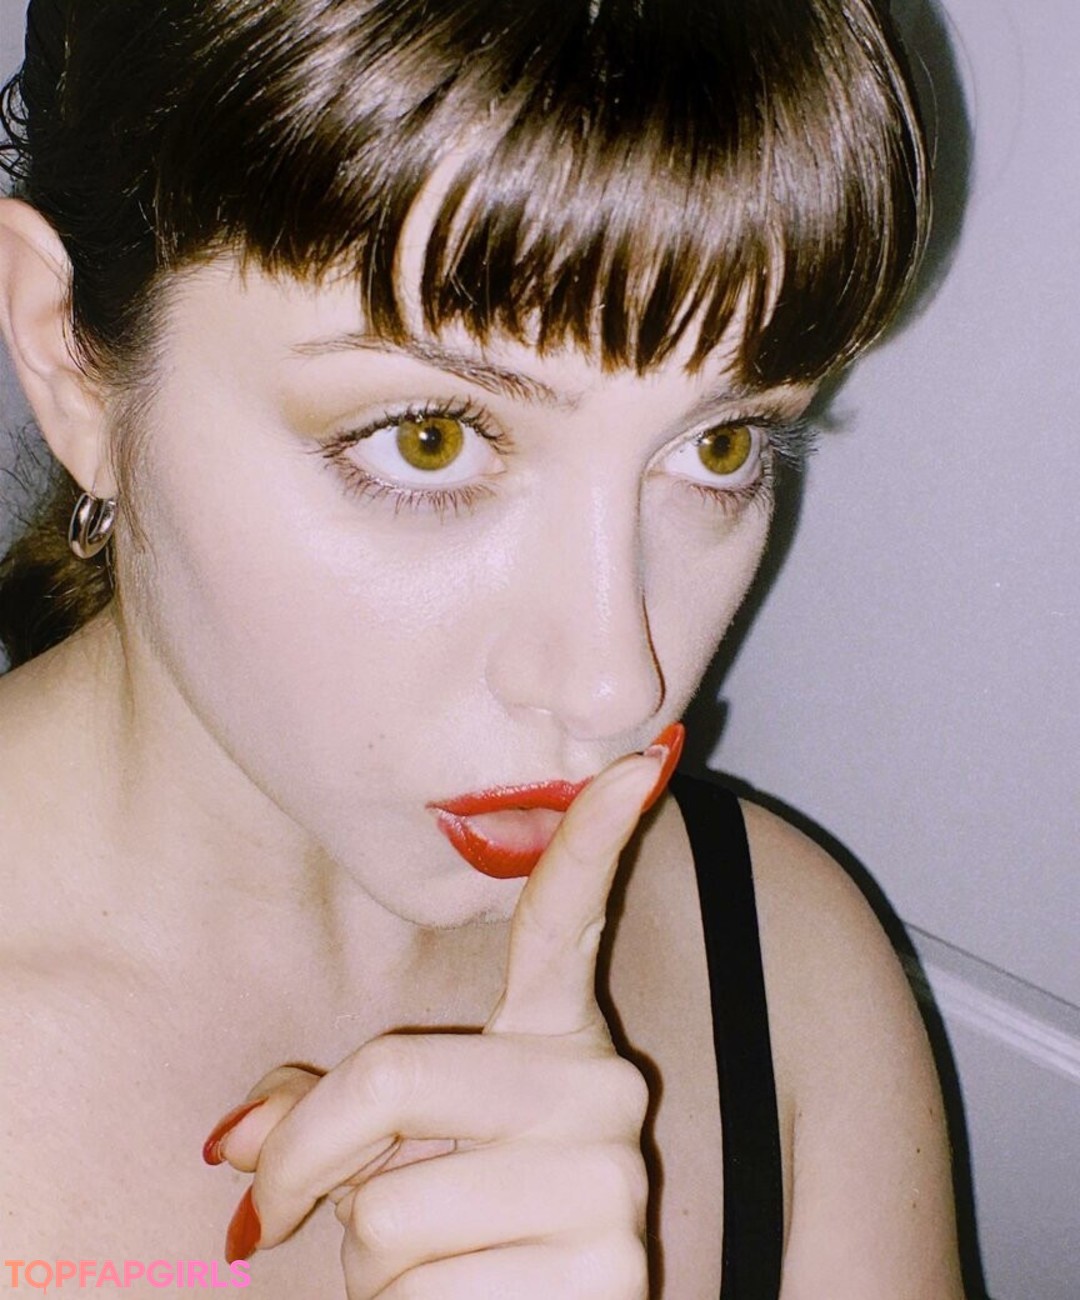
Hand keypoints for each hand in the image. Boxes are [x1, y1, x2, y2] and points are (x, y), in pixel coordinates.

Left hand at [205, 738, 678, 1297]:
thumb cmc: (458, 1239)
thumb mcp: (390, 1155)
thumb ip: (320, 1115)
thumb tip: (227, 1140)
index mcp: (556, 1035)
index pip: (565, 919)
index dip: (596, 835)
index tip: (635, 756)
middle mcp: (600, 1085)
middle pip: (393, 1075)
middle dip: (302, 1158)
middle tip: (274, 1210)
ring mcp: (609, 1175)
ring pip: (387, 1205)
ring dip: (367, 1256)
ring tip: (435, 1263)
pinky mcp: (605, 1267)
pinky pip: (422, 1288)